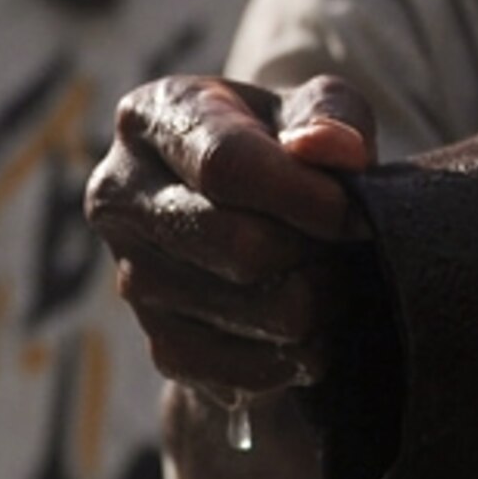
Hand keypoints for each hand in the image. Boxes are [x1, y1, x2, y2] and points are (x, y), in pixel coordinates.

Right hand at [86, 74, 377, 403]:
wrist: (253, 226)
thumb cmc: (285, 150)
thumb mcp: (315, 108)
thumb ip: (333, 116)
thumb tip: (337, 152)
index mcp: (151, 118)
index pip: (224, 165)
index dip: (305, 196)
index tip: (356, 214)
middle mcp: (120, 197)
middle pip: (238, 247)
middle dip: (314, 254)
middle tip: (346, 248)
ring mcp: (131, 278)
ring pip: (252, 311)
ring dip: (318, 305)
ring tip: (331, 277)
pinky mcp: (159, 345)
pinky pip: (245, 370)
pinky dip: (298, 356)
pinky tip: (314, 328)